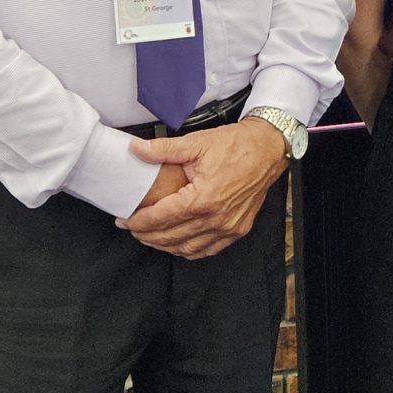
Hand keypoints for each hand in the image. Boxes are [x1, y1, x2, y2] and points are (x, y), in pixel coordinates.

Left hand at [119, 121, 287, 258]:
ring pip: (187, 248)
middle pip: (170, 237)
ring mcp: (228, 227)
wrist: (268, 149)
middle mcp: (216, 218)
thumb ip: (163, 149)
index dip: (138, 222)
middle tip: (132, 228)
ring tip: (150, 236)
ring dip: (165, 245)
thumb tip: (136, 149)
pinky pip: (208, 250)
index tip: (124, 220)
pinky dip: (188, 250)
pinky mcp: (238, 229)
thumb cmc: (237, 145)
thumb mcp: (197, 143)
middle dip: (146, 235)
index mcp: (203, 199)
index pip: (161, 218)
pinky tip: (177, 243)